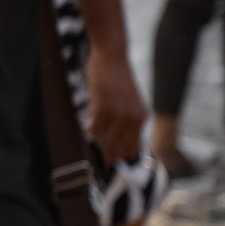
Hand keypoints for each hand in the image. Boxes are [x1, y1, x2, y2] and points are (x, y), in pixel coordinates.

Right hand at [85, 48, 147, 163]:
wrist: (112, 55)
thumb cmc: (115, 77)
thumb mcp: (127, 102)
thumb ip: (124, 120)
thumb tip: (112, 139)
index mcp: (141, 119)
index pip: (132, 150)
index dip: (119, 161)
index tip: (107, 170)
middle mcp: (134, 120)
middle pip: (119, 151)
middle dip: (106, 161)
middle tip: (94, 170)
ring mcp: (120, 115)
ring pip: (106, 143)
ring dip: (95, 152)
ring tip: (85, 158)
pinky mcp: (104, 108)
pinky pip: (95, 130)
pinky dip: (88, 136)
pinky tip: (82, 137)